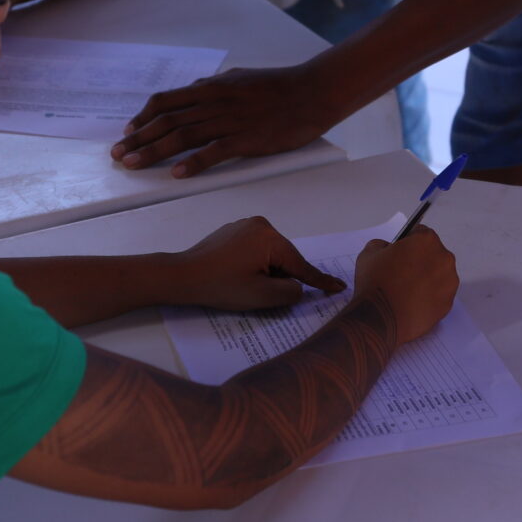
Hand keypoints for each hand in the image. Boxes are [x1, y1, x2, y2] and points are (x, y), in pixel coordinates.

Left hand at [113, 63, 348, 176]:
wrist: (312, 91)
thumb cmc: (278, 86)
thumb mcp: (239, 78)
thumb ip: (213, 88)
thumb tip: (191, 95)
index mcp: (211, 87)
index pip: (165, 102)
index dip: (142, 117)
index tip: (128, 131)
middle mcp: (214, 102)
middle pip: (166, 121)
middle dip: (138, 139)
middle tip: (119, 155)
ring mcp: (229, 120)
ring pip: (182, 137)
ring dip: (154, 152)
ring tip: (134, 165)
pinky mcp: (247, 138)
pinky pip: (213, 152)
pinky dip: (192, 163)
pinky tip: (176, 175)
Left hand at [164, 218, 344, 310]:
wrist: (182, 275)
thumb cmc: (221, 286)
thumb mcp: (262, 296)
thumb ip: (290, 292)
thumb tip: (297, 286)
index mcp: (270, 238)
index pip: (301, 265)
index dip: (319, 281)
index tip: (338, 287)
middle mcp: (261, 224)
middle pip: (285, 258)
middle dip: (282, 277)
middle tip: (263, 295)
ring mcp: (245, 225)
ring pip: (270, 254)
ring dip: (267, 271)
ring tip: (246, 286)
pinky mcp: (233, 231)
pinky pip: (255, 249)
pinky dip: (255, 264)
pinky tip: (239, 276)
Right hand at [353, 229, 458, 342]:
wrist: (380, 318)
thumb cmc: (375, 284)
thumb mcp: (369, 253)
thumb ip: (382, 245)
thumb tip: (388, 249)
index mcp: (427, 241)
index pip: (420, 233)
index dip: (408, 242)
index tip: (401, 252)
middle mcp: (444, 259)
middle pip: (432, 254)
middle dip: (420, 260)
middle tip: (402, 273)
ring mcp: (449, 283)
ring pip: (438, 275)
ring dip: (426, 279)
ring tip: (406, 291)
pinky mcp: (448, 304)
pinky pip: (439, 295)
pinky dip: (429, 297)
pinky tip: (412, 302)